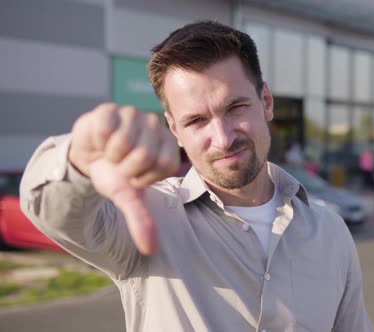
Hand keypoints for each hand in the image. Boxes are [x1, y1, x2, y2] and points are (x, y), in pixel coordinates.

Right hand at [69, 103, 179, 254]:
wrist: (87, 158)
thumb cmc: (114, 175)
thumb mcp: (128, 198)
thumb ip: (142, 220)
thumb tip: (150, 250)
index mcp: (168, 147)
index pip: (165, 164)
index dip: (144, 177)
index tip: (135, 176)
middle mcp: (155, 126)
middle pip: (144, 154)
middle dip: (126, 168)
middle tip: (120, 164)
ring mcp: (134, 114)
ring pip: (124, 142)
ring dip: (110, 155)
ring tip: (110, 153)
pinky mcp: (110, 108)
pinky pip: (105, 129)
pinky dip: (97, 141)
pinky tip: (100, 140)